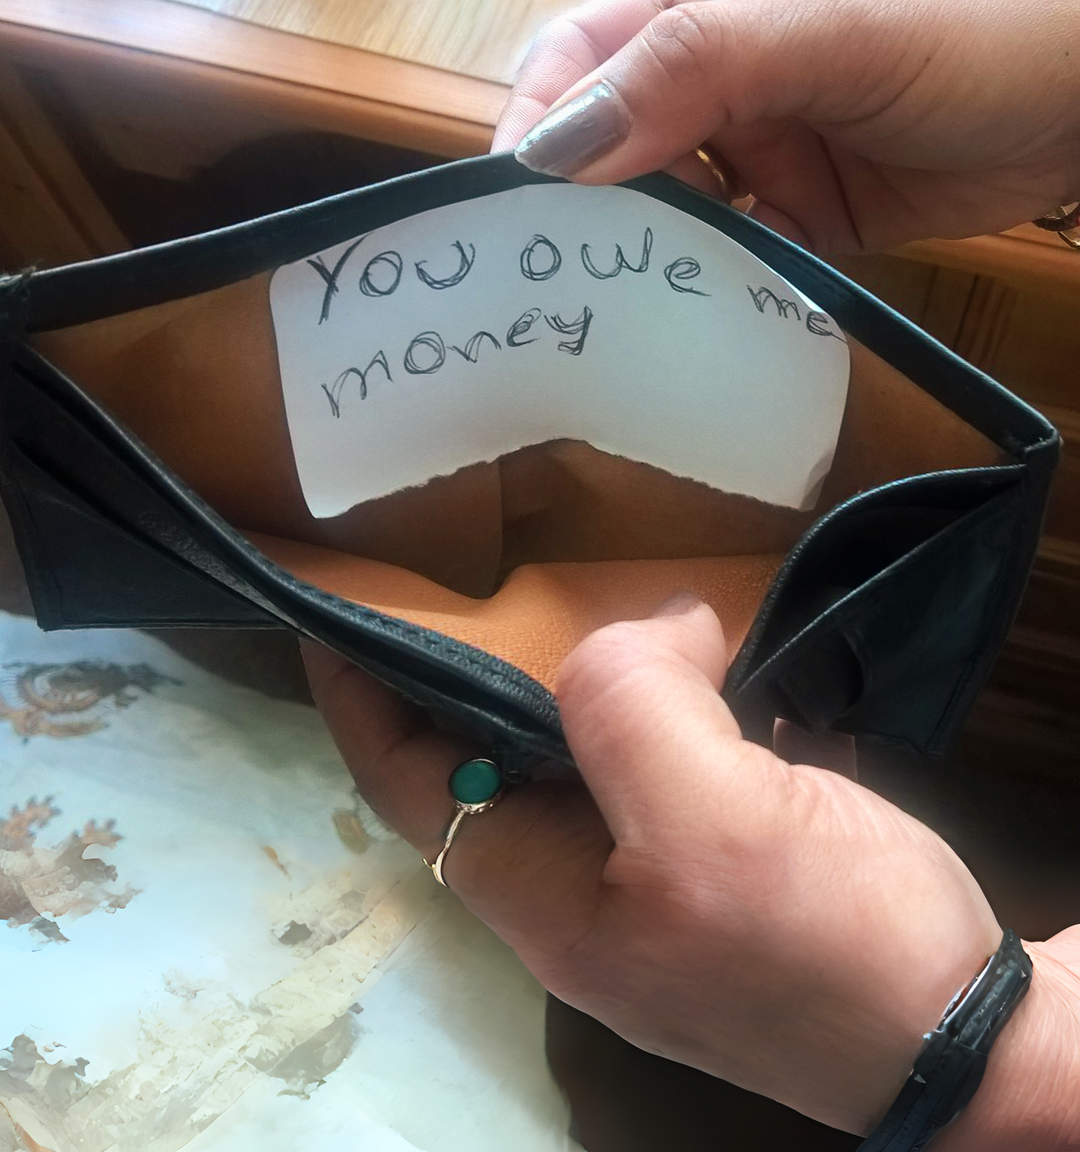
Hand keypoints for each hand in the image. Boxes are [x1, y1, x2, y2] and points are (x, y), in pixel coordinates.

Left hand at [304, 598, 1006, 1135]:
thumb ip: (630, 707)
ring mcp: (657, 887)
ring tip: (620, 610)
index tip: (338, 612)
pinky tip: (722, 667)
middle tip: (500, 581)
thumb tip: (642, 631)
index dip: (360, 694)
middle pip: (495, 763)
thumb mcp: (708, 821)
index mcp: (544, 891)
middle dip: (485, 671)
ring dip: (599, 684)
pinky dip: (682, 709)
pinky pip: (675, 768)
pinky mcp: (726, 872)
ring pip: (591, 759)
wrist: (970, 1043)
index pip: (407, 780)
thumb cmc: (831, 948)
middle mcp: (584, 892)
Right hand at [493, 0, 1079, 256]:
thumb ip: (694, 73)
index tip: (515, 204)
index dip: (536, 122)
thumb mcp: (819, 44)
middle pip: (602, 149)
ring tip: (599, 314)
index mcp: (698, 28)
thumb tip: (561, 149)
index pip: (578, 61)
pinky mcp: (793, 232)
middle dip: (565, 208)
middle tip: (539, 281)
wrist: (1072, 111)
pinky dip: (701, 298)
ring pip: (656, 216)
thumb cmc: (955, 52)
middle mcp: (710, 98)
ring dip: (628, 260)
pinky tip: (686, 330)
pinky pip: (722, 269)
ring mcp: (751, 169)